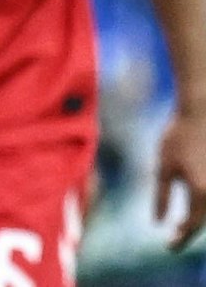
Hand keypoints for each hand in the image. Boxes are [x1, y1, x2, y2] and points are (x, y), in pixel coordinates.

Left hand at [157, 109, 205, 249]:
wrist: (199, 113)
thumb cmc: (177, 137)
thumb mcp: (163, 167)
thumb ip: (161, 196)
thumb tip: (158, 221)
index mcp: (202, 192)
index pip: (192, 225)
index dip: (181, 238)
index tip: (168, 248)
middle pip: (204, 221)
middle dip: (190, 232)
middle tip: (174, 241)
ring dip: (198, 221)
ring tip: (181, 227)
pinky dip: (203, 208)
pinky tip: (192, 209)